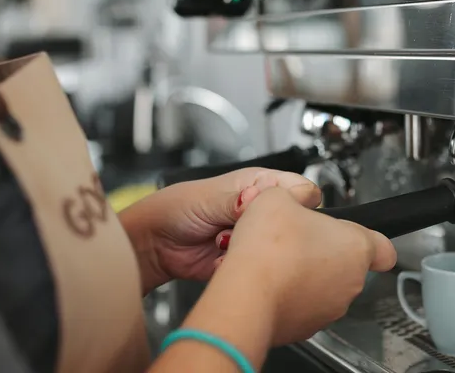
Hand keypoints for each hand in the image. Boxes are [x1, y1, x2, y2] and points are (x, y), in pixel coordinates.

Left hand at [118, 168, 320, 292]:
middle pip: (292, 222)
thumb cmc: (176, 209)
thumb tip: (265, 196)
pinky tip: (221, 256)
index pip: (299, 190)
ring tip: (224, 239)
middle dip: (271, 228)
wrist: (154, 243)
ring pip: (277, 247)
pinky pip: (259, 268)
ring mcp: (253, 236)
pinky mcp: (246, 261)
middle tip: (243, 225)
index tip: (278, 209)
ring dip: (253, 247)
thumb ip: (240, 199)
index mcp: (258, 185)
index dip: (295, 201)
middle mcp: (260, 211)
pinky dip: (242, 266)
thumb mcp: (210, 197)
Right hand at [219, 186, 396, 345]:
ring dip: (305, 275)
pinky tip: (268, 283)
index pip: (384, 249)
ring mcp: (330, 308)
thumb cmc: (268, 249)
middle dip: (323, 251)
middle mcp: (350, 282)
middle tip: (296, 239)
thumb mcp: (277, 196)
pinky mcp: (306, 327)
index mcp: (355, 247)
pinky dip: (289, 296)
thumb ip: (295, 194)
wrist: (245, 297)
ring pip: (324, 287)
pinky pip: (303, 307)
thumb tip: (295, 198)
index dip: (372, 240)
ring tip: (277, 261)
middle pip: (346, 264)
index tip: (359, 237)